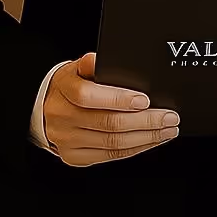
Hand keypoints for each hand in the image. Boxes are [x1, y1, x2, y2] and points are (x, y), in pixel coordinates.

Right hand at [43, 53, 179, 166]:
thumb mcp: (76, 68)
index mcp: (63, 90)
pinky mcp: (75, 157)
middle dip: (145, 121)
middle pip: (109, 123)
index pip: (89, 96)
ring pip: (113, 143)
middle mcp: (63, 117)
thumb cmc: (69, 87)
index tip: (146, 100)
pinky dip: (135, 149)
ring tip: (167, 129)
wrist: (47, 110)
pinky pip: (110, 156)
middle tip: (169, 117)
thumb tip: (101, 60)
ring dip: (146, 137)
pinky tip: (150, 140)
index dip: (119, 99)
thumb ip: (90, 63)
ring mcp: (68, 140)